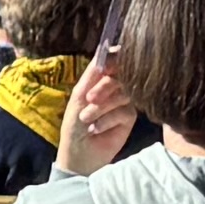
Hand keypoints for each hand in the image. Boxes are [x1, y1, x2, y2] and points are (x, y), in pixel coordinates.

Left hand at [58, 52, 138, 171]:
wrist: (79, 153)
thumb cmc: (74, 125)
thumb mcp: (79, 97)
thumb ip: (92, 74)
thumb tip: (106, 50)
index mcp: (99, 78)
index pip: (113, 59)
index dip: (114, 57)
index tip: (108, 64)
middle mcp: (114, 87)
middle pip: (120, 74)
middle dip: (104, 86)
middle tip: (89, 98)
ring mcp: (124, 101)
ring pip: (123, 93)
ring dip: (102, 106)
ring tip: (86, 118)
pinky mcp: (130, 117)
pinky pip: (125, 110)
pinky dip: (108, 119)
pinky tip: (97, 129)